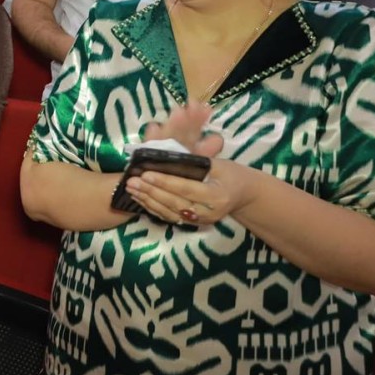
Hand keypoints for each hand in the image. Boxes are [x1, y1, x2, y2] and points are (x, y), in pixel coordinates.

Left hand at [129, 101, 231, 224]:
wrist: (244, 196)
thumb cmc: (232, 175)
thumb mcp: (220, 164)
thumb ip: (198, 160)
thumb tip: (175, 150)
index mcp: (217, 196)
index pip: (186, 188)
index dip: (165, 182)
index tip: (146, 173)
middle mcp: (207, 213)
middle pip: (174, 202)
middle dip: (151, 191)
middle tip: (132, 181)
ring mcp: (199, 221)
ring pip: (168, 212)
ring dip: (147, 200)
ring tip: (130, 188)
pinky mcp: (191, 224)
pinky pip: (168, 217)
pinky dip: (152, 207)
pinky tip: (138, 198)